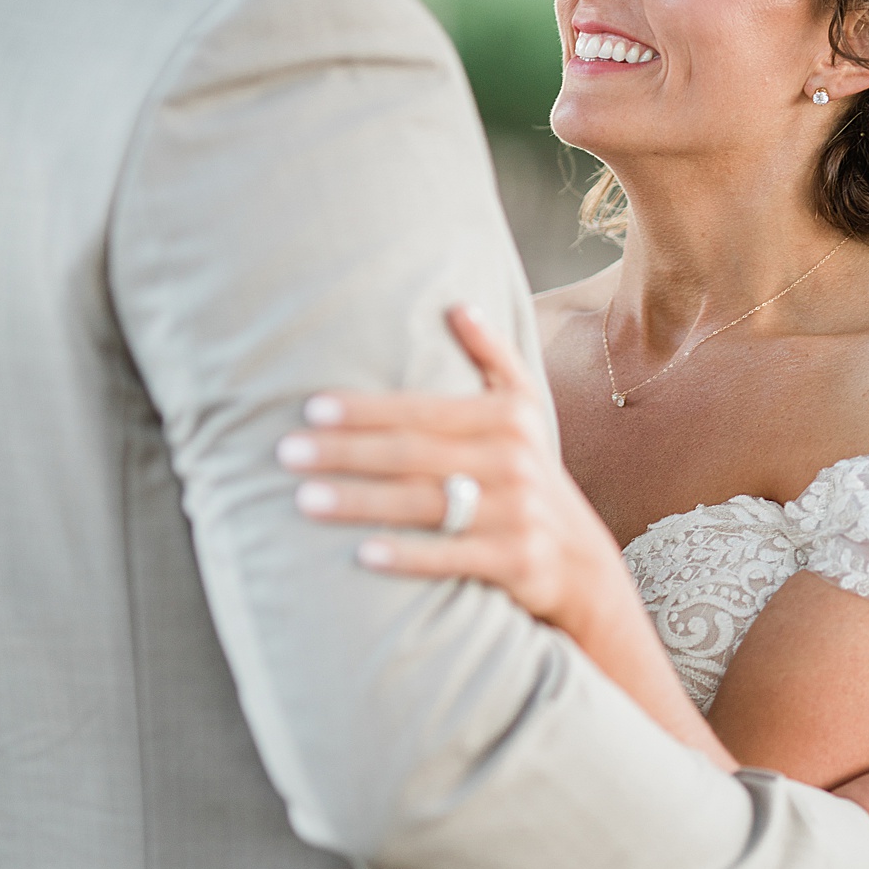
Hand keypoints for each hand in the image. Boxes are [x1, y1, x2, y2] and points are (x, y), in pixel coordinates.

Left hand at [276, 303, 630, 645]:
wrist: (582, 563)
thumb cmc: (527, 473)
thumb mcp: (524, 411)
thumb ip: (493, 356)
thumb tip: (457, 305)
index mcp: (505, 418)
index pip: (421, 409)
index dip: (365, 409)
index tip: (310, 408)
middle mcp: (512, 461)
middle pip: (412, 455)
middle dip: (344, 453)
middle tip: (286, 452)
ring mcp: (517, 514)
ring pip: (424, 504)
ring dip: (360, 502)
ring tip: (303, 500)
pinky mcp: (518, 562)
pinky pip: (453, 556)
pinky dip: (408, 556)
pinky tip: (362, 554)